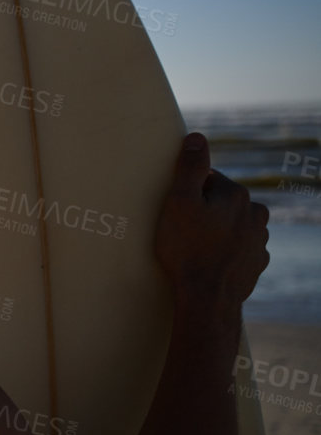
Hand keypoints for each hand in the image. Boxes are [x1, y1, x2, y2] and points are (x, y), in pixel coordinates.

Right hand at [153, 133, 269, 306]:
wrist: (208, 297)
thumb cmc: (187, 249)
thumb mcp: (179, 202)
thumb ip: (189, 167)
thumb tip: (197, 137)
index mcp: (236, 195)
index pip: (208, 179)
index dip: (187, 192)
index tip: (175, 210)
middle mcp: (255, 213)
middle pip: (222, 201)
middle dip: (204, 210)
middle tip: (181, 229)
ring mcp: (259, 239)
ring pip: (233, 224)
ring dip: (217, 229)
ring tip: (194, 247)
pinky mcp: (257, 262)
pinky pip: (239, 247)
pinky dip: (226, 250)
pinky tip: (208, 260)